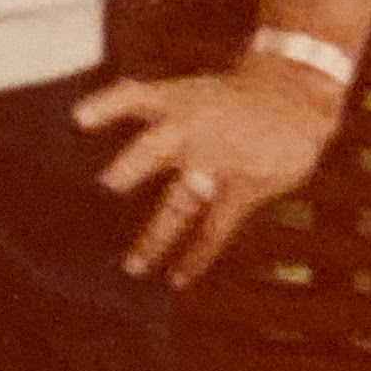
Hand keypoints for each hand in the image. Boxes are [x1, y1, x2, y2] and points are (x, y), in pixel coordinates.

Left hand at [72, 55, 346, 287]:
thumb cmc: (219, 101)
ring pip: (182, 201)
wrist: (292, 96)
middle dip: (132, 166)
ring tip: (133, 266)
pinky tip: (178, 277)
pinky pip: (216, 228)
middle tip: (107, 186)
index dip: (107, 106)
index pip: (134, 97)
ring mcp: (219, 161)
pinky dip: (197, 255)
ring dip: (157, 236)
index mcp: (173, 102)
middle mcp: (191, 130)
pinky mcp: (245, 188)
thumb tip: (77, 130)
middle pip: (157, 147)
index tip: (78, 119)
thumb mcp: (183, 93)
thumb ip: (140, 112)